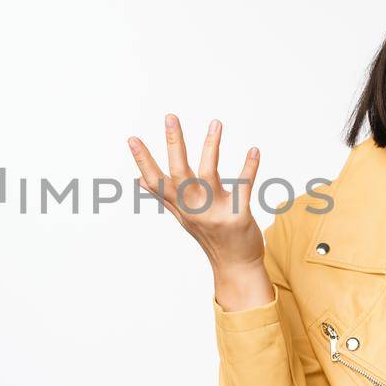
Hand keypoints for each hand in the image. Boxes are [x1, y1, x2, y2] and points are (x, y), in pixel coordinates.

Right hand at [127, 114, 264, 276]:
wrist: (236, 268)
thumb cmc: (211, 239)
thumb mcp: (184, 218)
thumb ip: (165, 196)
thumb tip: (139, 180)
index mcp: (180, 207)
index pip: (156, 181)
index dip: (143, 161)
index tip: (132, 139)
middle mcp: (194, 209)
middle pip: (178, 173)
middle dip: (174, 144)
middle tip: (170, 117)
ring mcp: (215, 213)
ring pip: (208, 175)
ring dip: (211, 147)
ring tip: (216, 123)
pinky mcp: (238, 217)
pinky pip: (243, 187)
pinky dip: (249, 168)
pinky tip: (253, 150)